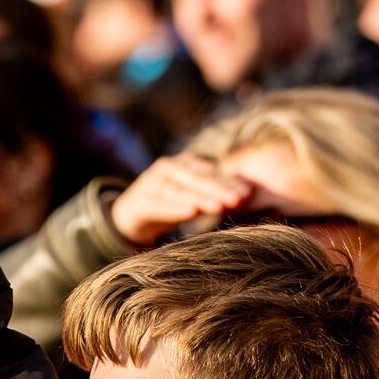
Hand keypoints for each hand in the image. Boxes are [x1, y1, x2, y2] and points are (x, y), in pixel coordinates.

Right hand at [108, 154, 253, 246]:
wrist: (130, 214)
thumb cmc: (168, 205)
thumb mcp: (192, 196)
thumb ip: (212, 195)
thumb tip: (245, 198)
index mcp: (185, 164)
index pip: (211, 173)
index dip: (229, 182)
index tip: (249, 193)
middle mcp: (169, 168)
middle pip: (199, 179)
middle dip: (220, 189)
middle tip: (240, 198)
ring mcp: (152, 182)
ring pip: (181, 190)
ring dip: (202, 198)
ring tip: (220, 206)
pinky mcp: (140, 200)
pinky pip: (160, 204)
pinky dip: (176, 208)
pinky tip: (191, 212)